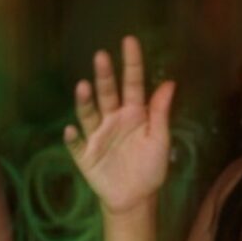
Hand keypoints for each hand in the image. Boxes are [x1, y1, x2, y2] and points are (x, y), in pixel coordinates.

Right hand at [63, 37, 177, 213]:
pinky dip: (73, 137)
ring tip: (83, 87)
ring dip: (85, 101)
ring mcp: (96, 136)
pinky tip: (72, 129)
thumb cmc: (150, 167)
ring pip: (89, 114)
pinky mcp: (85, 155)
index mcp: (133, 113)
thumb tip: (170, 82)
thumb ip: (160, 113)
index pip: (132, 83)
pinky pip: (77, 144)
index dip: (131, 63)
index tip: (129, 41)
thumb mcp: (160, 140)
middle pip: (107, 93)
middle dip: (104, 75)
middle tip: (101, 56)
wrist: (136, 199)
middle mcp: (112, 119)